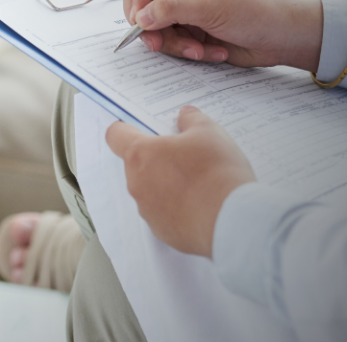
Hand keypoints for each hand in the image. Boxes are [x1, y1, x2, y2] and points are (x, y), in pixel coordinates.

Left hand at [106, 106, 255, 256]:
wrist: (231, 219)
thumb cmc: (216, 171)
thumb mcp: (209, 131)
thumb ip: (191, 119)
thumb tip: (184, 116)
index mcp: (140, 154)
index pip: (115, 136)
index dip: (125, 129)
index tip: (136, 128)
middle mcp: (137, 184)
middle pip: (137, 165)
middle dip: (157, 159)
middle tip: (185, 156)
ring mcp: (147, 211)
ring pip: (151, 191)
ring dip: (167, 185)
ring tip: (198, 183)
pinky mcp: (162, 231)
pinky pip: (164, 214)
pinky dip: (178, 209)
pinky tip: (201, 205)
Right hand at [122, 0, 322, 71]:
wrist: (281, 38)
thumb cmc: (256, 11)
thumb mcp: (211, 7)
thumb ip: (172, 10)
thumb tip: (140, 17)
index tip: (142, 14)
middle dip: (148, 24)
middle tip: (156, 42)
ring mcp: (181, 9)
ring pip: (151, 26)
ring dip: (171, 43)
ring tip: (197, 49)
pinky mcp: (186, 31)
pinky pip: (168, 42)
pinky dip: (183, 51)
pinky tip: (209, 52)